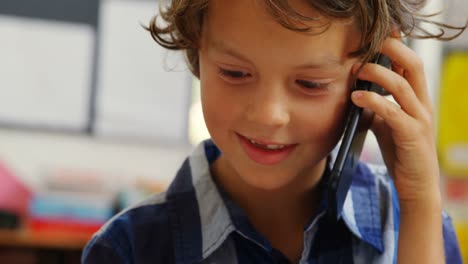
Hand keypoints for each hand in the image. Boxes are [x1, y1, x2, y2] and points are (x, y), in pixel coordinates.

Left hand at [351, 37, 440, 206]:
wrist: (416, 186)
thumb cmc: (401, 153)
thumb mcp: (387, 125)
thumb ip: (378, 107)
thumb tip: (357, 92)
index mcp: (418, 100)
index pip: (411, 64)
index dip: (396, 47)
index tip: (374, 39)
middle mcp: (423, 104)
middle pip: (413, 64)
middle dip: (390, 49)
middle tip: (366, 46)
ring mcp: (420, 118)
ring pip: (401, 84)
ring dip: (375, 73)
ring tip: (355, 71)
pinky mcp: (412, 135)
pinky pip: (392, 111)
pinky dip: (372, 100)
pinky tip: (356, 97)